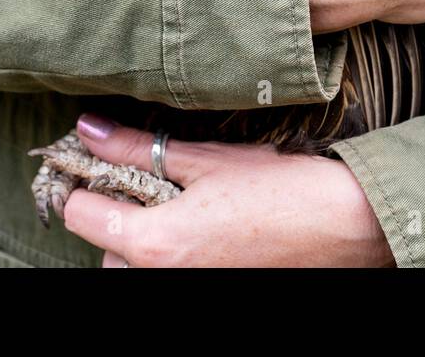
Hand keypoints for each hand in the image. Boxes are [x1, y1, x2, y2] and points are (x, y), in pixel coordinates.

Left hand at [62, 115, 394, 267]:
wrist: (347, 227)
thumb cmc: (281, 188)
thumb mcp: (204, 159)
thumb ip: (136, 148)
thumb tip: (86, 129)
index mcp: (154, 244)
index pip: (78, 217)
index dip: (82, 184)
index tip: (99, 164)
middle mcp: (161, 283)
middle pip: (106, 249)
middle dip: (120, 215)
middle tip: (155, 182)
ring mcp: (188, 294)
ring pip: (136, 269)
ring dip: (146, 240)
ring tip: (187, 207)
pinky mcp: (211, 295)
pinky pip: (170, 277)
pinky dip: (176, 256)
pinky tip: (208, 229)